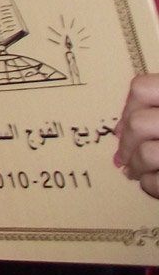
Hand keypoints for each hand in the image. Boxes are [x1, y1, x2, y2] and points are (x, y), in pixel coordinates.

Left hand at [115, 73, 158, 196]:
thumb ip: (154, 113)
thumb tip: (118, 133)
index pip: (143, 88)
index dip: (127, 109)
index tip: (120, 130)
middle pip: (139, 124)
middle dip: (128, 145)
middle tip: (125, 159)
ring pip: (148, 154)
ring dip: (138, 167)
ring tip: (138, 173)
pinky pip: (157, 182)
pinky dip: (152, 186)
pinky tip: (153, 184)